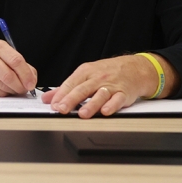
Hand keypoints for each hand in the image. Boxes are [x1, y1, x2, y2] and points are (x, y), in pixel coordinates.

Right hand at [0, 42, 37, 96]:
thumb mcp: (9, 59)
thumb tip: (31, 81)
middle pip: (9, 75)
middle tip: (23, 89)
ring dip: (11, 91)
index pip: (16, 60)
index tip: (31, 84)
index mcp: (0, 46)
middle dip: (19, 86)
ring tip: (12, 88)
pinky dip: (2, 93)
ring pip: (3, 86)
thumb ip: (25, 67)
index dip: (26, 74)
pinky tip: (1, 88)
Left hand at [41, 53, 177, 118]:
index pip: (70, 84)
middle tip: (62, 109)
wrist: (133, 68)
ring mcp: (111, 85)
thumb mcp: (85, 75)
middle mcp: (97, 78)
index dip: (61, 95)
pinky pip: (117, 100)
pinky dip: (112, 106)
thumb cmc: (107, 72)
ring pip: (99, 95)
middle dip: (71, 100)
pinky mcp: (123, 93)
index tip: (53, 105)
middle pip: (82, 89)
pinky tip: (105, 111)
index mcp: (85, 72)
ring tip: (82, 114)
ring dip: (91, 104)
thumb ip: (66, 88)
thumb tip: (47, 98)